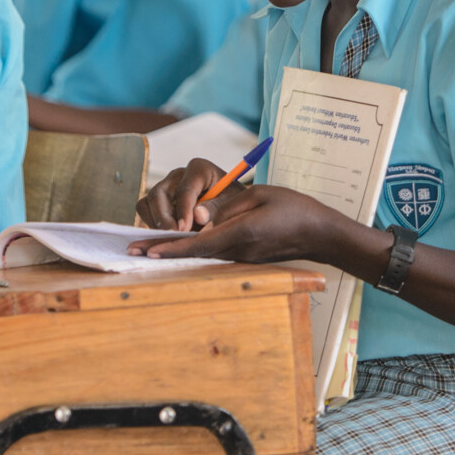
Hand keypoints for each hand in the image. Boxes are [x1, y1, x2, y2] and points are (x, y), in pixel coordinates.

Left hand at [127, 183, 351, 266]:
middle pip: (194, 253)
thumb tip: (201, 217)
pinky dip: (193, 251)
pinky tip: (178, 248)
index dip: (170, 247)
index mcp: (242, 233)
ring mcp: (242, 258)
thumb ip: (227, 207)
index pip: (198, 243)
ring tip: (147, 250)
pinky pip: (215, 254)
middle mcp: (239, 250)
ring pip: (202, 255)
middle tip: (133, 253)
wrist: (321, 233)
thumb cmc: (294, 208)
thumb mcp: (259, 196)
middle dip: (163, 252)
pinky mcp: (246, 258)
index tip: (146, 250)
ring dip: (175, 252)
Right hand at [137, 159, 227, 232]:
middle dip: (163, 219)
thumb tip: (198, 216)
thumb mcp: (231, 204)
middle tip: (173, 237)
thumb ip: (215, 209)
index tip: (184, 229)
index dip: (183, 211)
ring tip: (170, 239)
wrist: (230, 205)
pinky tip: (168, 237)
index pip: (185, 190)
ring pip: (147, 203)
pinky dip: (152, 225)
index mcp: (199, 169)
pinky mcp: (158, 202)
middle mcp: (178, 176)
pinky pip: (145, 212)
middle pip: (158, 194)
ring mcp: (166, 188)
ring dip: (155, 223)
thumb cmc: (232, 202)